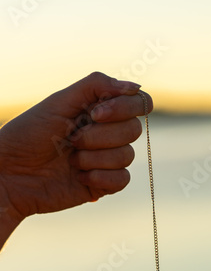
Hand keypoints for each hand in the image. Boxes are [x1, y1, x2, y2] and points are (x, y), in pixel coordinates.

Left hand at [0, 72, 151, 244]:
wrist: (10, 174)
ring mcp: (106, 160)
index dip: (125, 107)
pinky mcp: (103, 184)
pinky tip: (78, 177)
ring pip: (127, 156)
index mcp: (99, 110)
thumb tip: (135, 85)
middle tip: (71, 140)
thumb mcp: (59, 102)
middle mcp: (106, 133)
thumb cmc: (28, 135)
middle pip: (134, 130)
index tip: (94, 114)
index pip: (138, 103)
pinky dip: (100, 177)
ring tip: (70, 160)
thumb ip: (97, 86)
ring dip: (94, 158)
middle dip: (100, 136)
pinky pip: (123, 179)